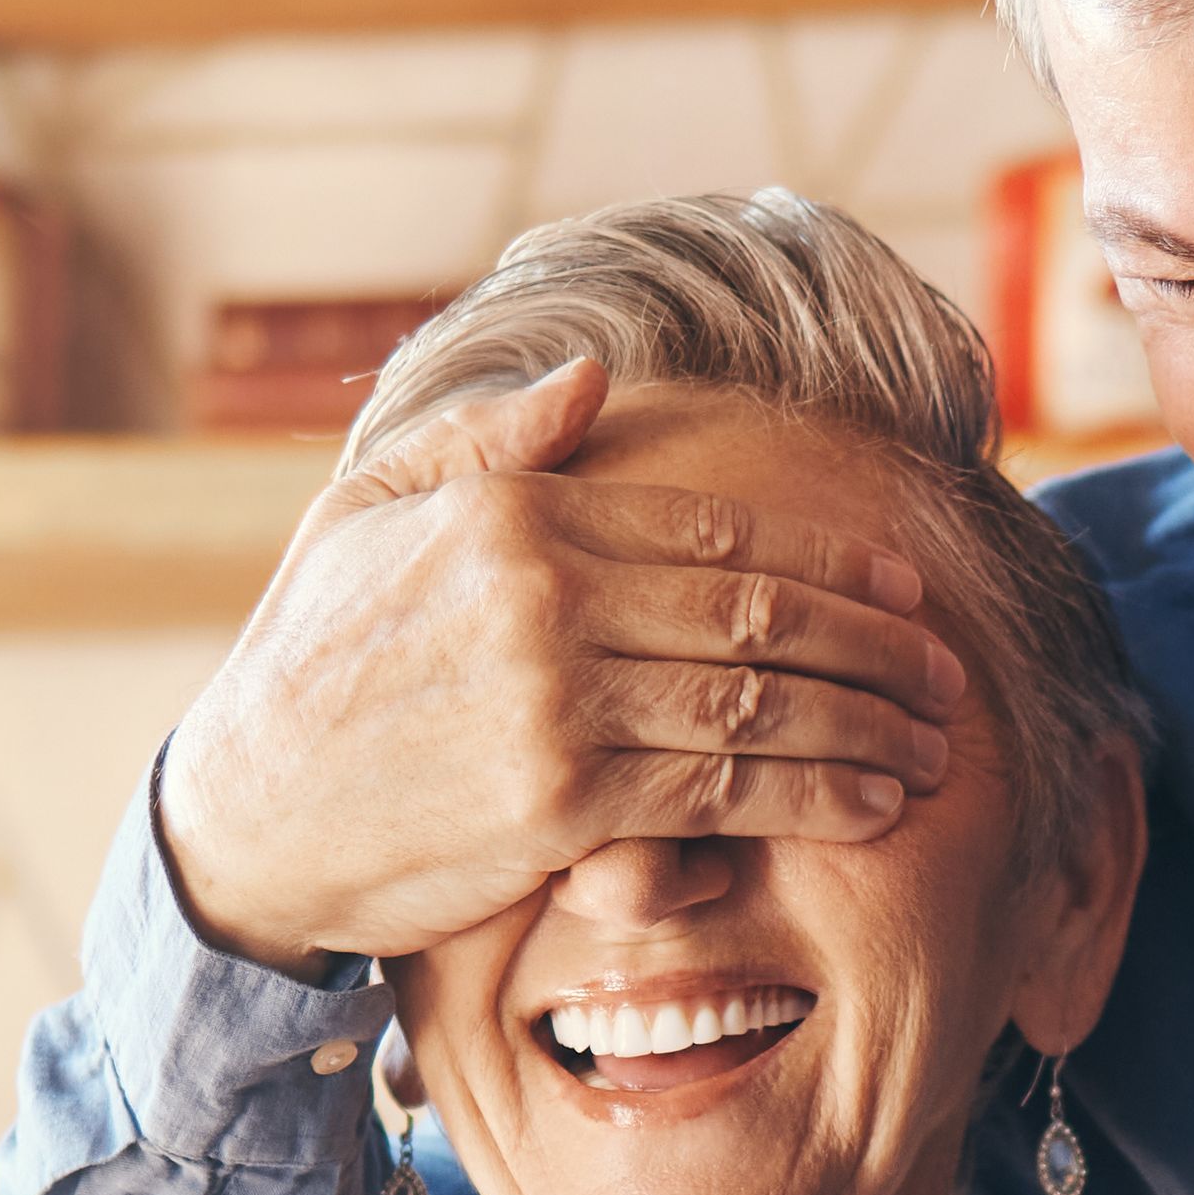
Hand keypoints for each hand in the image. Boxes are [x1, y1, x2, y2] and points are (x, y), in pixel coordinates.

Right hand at [152, 350, 969, 972]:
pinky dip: (815, 797)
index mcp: (515, 510)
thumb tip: (592, 376)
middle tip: (949, 674)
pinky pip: (723, 792)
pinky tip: (872, 805)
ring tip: (934, 745)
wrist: (244, 817)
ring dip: (869, 724)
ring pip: (761, 702)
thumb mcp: (366, 514)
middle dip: (878, 646)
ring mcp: (556, 699)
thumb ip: (486, 441)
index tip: (906, 586)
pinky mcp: (560, 801)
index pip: (717, 530)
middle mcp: (546, 593)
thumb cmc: (308, 665)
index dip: (831, 561)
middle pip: (760, 614)